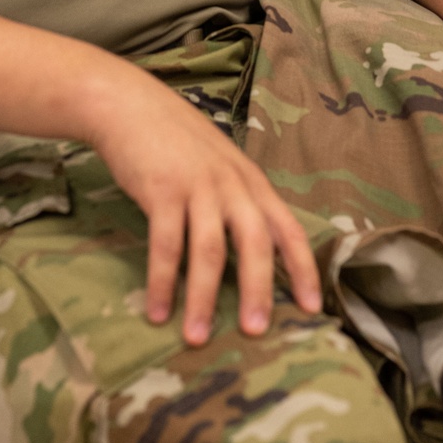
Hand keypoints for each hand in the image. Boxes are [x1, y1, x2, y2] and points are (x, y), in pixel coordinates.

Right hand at [86, 62, 321, 345]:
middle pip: (255, 241)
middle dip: (258, 289)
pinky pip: (166, 244)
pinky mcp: (162, 190)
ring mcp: (196, 185)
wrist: (130, 104)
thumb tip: (253, 253)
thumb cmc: (175, 140)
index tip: (312, 307)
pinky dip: (163, 281)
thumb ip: (237, 200)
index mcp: (250, 181)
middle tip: (256, 332)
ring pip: (209, 249)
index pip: (288, 228)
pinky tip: (158, 311)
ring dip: (204, 297)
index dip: (302, 268)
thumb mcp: (219, 164)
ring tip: (196, 337)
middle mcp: (231, 183)